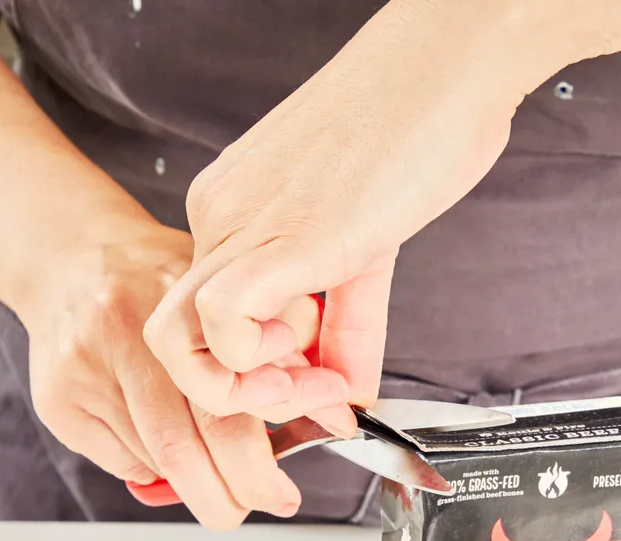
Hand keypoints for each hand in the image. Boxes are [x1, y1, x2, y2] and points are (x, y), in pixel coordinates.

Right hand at [19, 216, 326, 527]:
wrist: (75, 256)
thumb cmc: (165, 280)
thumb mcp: (235, 291)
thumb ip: (282, 343)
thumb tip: (332, 411)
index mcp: (181, 304)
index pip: (230, 405)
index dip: (265, 454)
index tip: (289, 482)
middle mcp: (127, 335)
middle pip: (184, 448)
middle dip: (236, 492)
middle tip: (268, 502)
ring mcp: (86, 370)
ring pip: (155, 462)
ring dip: (200, 484)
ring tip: (226, 482)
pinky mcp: (58, 399)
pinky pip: (124, 462)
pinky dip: (158, 472)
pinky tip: (173, 453)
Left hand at [143, 0, 532, 427]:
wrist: (447, 64)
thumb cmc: (417, 128)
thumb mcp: (369, 244)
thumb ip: (349, 326)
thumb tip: (349, 392)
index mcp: (233, 209)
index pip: (204, 318)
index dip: (255, 375)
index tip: (320, 388)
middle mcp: (221, 216)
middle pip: (173, 338)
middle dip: (233, 396)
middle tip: (308, 396)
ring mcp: (242, 223)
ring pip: (181, 340)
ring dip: (243, 390)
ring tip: (315, 379)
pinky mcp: (284, 236)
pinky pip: (223, 322)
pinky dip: (261, 363)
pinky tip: (320, 353)